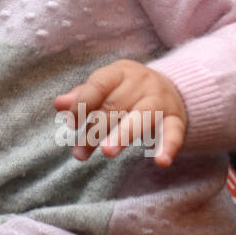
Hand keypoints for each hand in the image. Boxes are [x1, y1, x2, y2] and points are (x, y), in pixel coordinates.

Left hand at [53, 58, 187, 165]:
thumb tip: (58, 104)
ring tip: (107, 152)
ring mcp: (161, 100)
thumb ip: (83, 96)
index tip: (72, 123)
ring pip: (142, 117)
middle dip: (95, 130)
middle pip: (115, 106)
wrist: (174, 89)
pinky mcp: (177, 119)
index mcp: (121, 72)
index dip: (83, 103)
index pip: (99, 84)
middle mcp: (143, 83)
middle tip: (79, 153)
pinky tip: (161, 162)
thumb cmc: (128, 91)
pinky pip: (174, 132)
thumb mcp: (107, 87)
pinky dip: (169, 147)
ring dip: (123, 134)